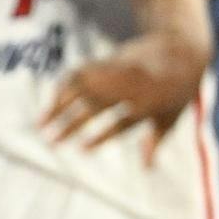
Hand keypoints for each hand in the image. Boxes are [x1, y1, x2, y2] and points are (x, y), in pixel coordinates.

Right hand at [41, 30, 208, 161]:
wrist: (178, 50)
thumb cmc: (177, 91)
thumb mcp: (171, 118)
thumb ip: (156, 142)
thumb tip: (146, 169)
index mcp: (149, 102)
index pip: (121, 124)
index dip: (101, 137)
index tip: (81, 150)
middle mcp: (130, 86)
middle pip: (94, 106)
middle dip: (70, 124)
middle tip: (50, 141)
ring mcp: (116, 72)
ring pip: (80, 89)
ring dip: (58, 106)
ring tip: (40, 124)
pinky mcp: (106, 62)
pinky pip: (77, 75)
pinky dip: (61, 89)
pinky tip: (51, 103)